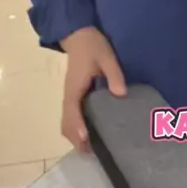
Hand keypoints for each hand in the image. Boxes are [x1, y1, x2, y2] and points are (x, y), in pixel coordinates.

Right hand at [60, 27, 126, 151]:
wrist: (78, 34)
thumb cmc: (91, 45)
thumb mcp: (106, 56)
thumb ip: (113, 74)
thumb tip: (120, 94)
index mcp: (74, 88)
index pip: (72, 112)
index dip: (78, 128)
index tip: (86, 140)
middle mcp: (68, 95)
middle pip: (66, 123)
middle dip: (76, 139)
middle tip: (93, 152)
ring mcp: (70, 95)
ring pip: (66, 122)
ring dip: (75, 136)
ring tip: (91, 148)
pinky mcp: (74, 94)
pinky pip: (71, 116)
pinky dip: (76, 128)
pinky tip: (89, 133)